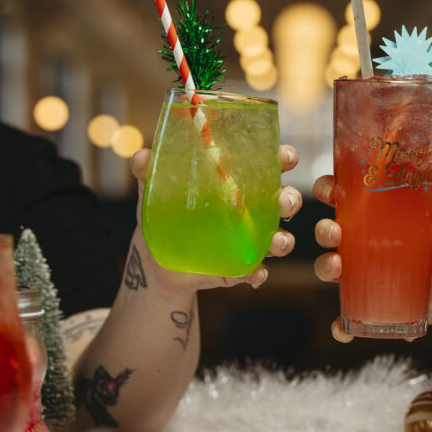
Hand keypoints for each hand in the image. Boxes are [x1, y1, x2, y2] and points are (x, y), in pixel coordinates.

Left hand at [129, 145, 301, 295]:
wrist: (156, 259)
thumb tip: (140, 157)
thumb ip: (149, 169)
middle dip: (290, 200)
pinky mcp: (242, 267)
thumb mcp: (155, 188)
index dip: (283, 158)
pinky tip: (254, 275)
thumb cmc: (165, 212)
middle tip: (283, 202)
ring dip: (283, 240)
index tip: (285, 157)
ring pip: (280, 238)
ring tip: (276, 243)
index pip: (270, 163)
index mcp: (240, 181)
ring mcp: (251, 240)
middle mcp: (254, 208)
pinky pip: (257, 271)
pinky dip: (259, 274)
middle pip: (285, 200)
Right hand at [311, 175, 431, 341]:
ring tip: (337, 268)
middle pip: (330, 231)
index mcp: (379, 216)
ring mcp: (365, 272)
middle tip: (335, 233)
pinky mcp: (372, 302)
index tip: (329, 189)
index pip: (346, 196)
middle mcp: (365, 242)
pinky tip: (342, 330)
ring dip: (325, 266)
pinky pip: (347, 315)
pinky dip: (340, 324)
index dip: (329, 189)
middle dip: (325, 230)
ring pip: (330, 267)